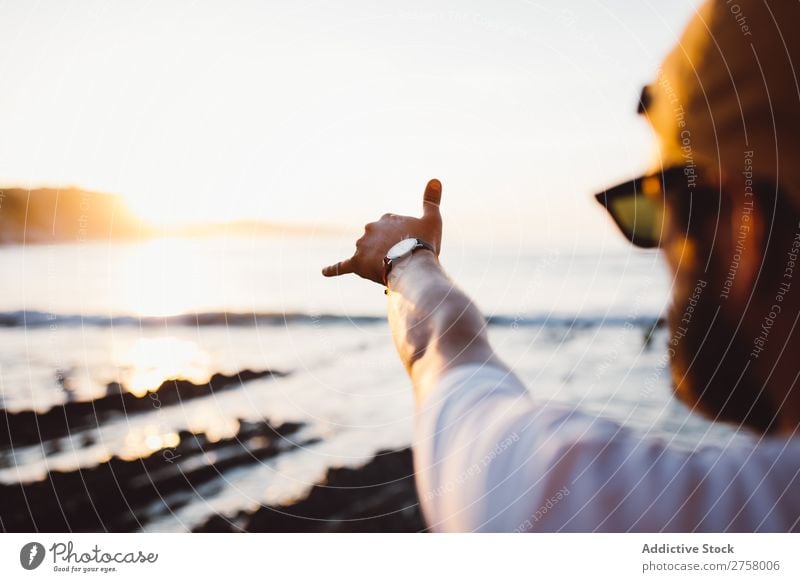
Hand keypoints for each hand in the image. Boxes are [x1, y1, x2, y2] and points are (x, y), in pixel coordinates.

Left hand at [321, 179, 442, 283]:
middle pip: (379, 242)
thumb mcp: (432, 219)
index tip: (413, 247)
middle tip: (404, 261)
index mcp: (387, 217)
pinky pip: (342, 266)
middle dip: (389, 251)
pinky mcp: (357, 263)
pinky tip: (323, 272)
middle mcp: (370, 227)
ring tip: (393, 270)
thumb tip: (435, 179)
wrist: (412, 263)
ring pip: (367, 254)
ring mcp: (362, 245)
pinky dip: (333, 269)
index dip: (404, 241)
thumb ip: (432, 200)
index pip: (393, 230)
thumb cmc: (423, 242)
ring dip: (376, 261)